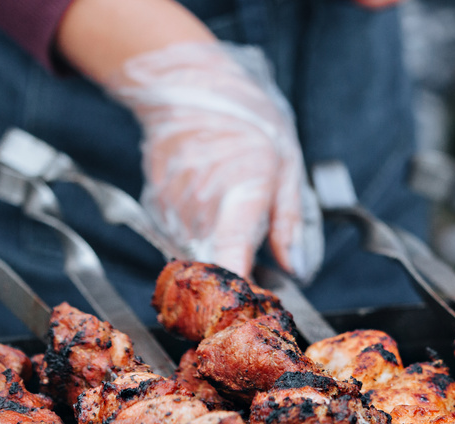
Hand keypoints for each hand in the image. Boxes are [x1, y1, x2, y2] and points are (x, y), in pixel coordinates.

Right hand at [106, 42, 322, 279]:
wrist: (191, 89)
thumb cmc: (247, 125)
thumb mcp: (287, 169)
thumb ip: (290, 224)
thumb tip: (298, 268)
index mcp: (237, 201)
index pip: (231, 264)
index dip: (243, 292)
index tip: (257, 304)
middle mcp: (198, 212)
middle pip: (215, 270)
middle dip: (235, 280)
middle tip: (258, 273)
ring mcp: (172, 212)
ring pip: (197, 257)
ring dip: (217, 254)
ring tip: (233, 220)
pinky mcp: (156, 209)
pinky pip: (180, 239)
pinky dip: (198, 236)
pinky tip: (211, 208)